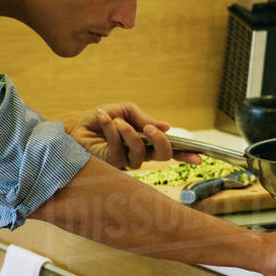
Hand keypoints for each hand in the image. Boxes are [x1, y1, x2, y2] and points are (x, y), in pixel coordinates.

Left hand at [64, 102, 200, 169]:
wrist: (75, 124)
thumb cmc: (101, 118)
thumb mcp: (126, 111)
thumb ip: (145, 119)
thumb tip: (167, 127)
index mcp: (148, 141)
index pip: (171, 150)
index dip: (186, 154)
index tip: (200, 157)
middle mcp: (141, 153)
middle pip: (163, 156)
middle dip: (160, 142)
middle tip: (150, 129)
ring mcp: (126, 160)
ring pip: (140, 153)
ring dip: (129, 133)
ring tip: (118, 120)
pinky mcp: (111, 164)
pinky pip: (119, 149)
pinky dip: (112, 130)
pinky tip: (104, 118)